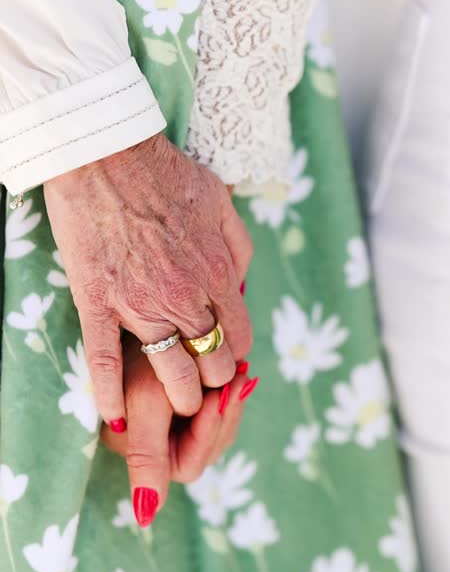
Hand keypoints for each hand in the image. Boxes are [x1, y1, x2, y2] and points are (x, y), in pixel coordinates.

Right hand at [44, 133, 252, 426]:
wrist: (106, 153)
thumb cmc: (164, 172)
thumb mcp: (221, 201)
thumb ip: (238, 247)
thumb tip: (240, 283)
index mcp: (218, 271)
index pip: (240, 334)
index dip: (237, 354)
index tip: (228, 359)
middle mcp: (185, 295)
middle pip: (212, 360)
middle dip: (214, 379)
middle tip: (206, 384)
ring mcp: (140, 303)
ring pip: (170, 371)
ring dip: (180, 395)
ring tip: (177, 404)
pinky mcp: (97, 302)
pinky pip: (105, 361)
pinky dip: (110, 394)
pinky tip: (113, 418)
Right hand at [100, 333, 255, 523]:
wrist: (140, 308)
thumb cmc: (139, 354)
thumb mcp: (147, 403)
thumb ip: (146, 457)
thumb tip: (145, 517)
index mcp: (142, 450)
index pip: (188, 464)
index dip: (207, 433)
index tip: (220, 395)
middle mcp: (157, 442)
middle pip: (207, 448)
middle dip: (224, 414)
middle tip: (239, 379)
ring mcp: (173, 423)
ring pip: (215, 429)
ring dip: (229, 403)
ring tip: (240, 372)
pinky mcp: (187, 401)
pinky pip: (216, 409)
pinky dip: (227, 393)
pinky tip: (235, 371)